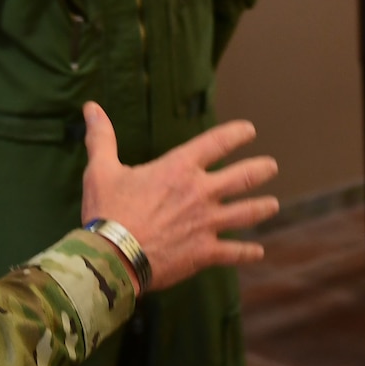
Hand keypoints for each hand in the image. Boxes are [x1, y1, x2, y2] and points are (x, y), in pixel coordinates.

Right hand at [79, 102, 278, 290]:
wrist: (112, 258)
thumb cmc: (107, 212)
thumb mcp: (101, 170)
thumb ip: (102, 138)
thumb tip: (90, 107)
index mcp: (179, 168)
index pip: (217, 142)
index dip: (237, 133)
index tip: (250, 130)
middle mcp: (201, 192)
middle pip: (243, 176)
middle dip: (260, 170)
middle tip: (271, 167)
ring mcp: (207, 223)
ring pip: (247, 213)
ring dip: (262, 208)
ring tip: (273, 204)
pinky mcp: (205, 252)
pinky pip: (234, 252)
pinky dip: (248, 253)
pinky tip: (258, 252)